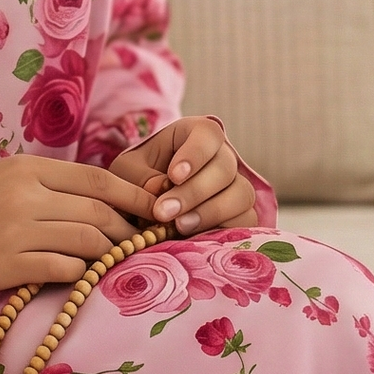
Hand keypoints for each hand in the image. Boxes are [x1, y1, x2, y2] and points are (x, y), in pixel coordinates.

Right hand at [0, 155, 157, 294]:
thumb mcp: (8, 177)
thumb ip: (51, 183)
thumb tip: (102, 198)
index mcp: (29, 168)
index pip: (96, 179)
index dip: (133, 193)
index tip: (156, 204)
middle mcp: (27, 196)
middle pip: (98, 211)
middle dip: (128, 228)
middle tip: (141, 239)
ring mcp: (19, 231)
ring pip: (87, 240)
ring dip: (110, 251)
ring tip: (116, 258)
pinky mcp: (10, 265)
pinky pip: (63, 268)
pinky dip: (82, 271)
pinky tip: (83, 274)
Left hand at [108, 117, 255, 236]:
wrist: (141, 214)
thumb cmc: (134, 181)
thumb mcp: (126, 173)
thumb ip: (140, 177)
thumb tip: (160, 187)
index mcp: (194, 135)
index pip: (207, 134)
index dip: (194, 154)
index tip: (173, 175)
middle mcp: (221, 157)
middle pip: (225, 167)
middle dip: (194, 191)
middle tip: (163, 212)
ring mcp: (235, 187)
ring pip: (240, 194)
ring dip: (210, 212)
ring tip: (178, 227)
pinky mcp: (241, 216)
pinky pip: (247, 221)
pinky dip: (224, 230)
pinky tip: (197, 238)